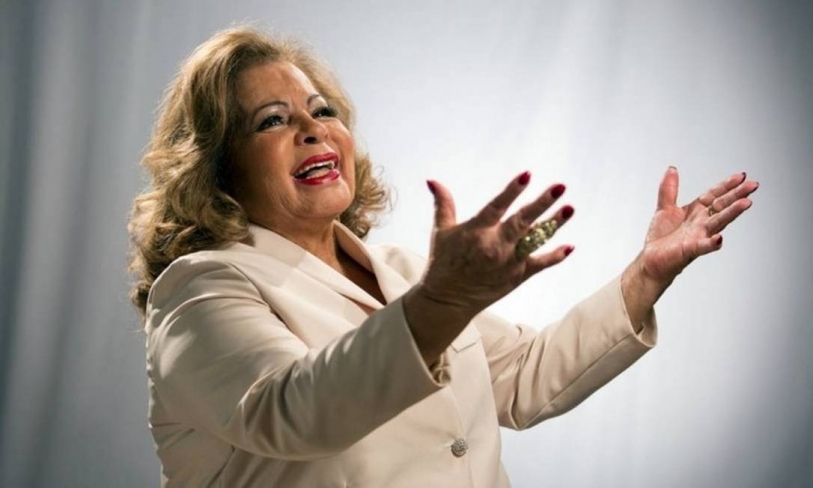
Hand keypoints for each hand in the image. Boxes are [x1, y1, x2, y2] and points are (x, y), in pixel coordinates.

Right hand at [403, 172, 574, 364]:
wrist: (448, 300)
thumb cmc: (444, 262)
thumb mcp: (441, 231)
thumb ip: (443, 204)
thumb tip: (432, 180)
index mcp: (476, 232)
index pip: (497, 207)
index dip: (512, 191)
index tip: (527, 175)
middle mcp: (495, 246)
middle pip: (523, 222)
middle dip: (542, 203)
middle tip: (560, 187)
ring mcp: (509, 262)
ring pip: (536, 240)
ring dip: (553, 224)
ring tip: (569, 208)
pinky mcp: (517, 276)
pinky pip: (540, 264)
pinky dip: (556, 256)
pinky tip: (570, 246)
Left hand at [639, 167, 758, 285]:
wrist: (651, 260)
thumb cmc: (661, 238)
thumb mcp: (664, 208)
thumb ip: (669, 189)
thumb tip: (672, 169)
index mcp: (696, 211)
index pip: (715, 195)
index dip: (727, 185)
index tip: (741, 176)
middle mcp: (701, 223)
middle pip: (722, 206)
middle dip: (737, 195)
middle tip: (753, 185)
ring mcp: (698, 236)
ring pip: (718, 222)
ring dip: (732, 213)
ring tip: (746, 203)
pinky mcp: (690, 250)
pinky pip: (704, 246)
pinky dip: (712, 243)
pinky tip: (720, 238)